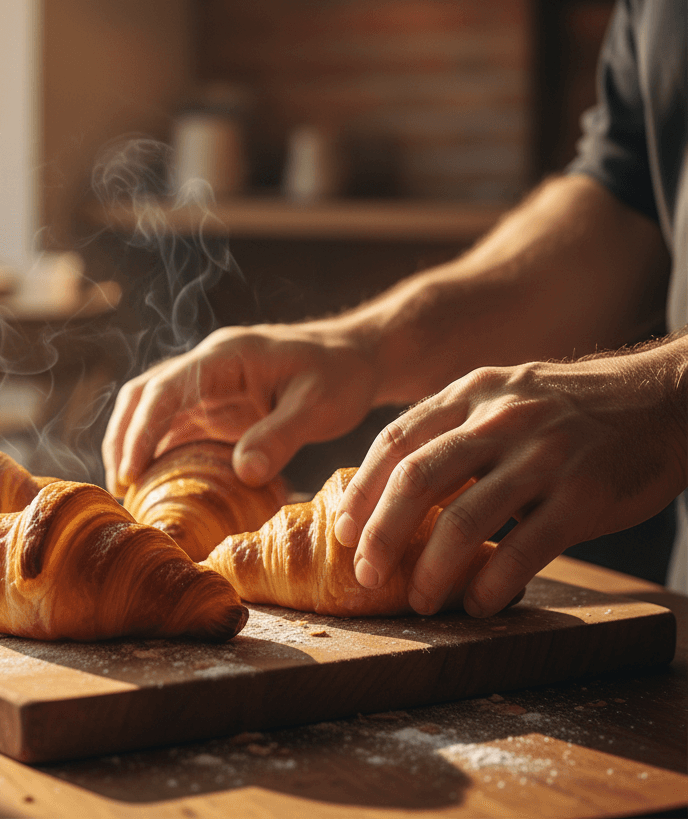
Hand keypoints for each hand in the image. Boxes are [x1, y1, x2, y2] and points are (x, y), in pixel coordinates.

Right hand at [103, 319, 379, 494]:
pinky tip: (158, 486)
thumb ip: (280, 436)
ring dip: (134, 444)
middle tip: (119, 487)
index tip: (128, 471)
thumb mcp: (318, 406)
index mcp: (225, 357)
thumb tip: (244, 473)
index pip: (165, 389)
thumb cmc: (340, 375)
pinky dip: (159, 452)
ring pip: (152, 409)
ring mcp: (208, 387)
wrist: (355, 358)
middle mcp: (207, 367)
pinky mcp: (216, 407)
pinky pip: (175, 427)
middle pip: (144, 395)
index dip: (140, 430)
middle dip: (122, 437)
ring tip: (129, 491)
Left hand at [333, 335, 687, 617]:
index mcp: (470, 393)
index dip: (362, 490)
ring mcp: (542, 455)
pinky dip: (493, 583)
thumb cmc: (570, 408)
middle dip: (380, 534)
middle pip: (416, 479)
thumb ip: (455, 428)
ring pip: (464, 519)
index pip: (396, 442)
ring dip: (432, 570)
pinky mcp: (583, 495)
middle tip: (364, 575)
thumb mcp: (504, 394)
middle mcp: (499, 419)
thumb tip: (394, 483)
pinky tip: (478, 604)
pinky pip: (524, 548)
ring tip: (419, 599)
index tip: (342, 530)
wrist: (664, 398)